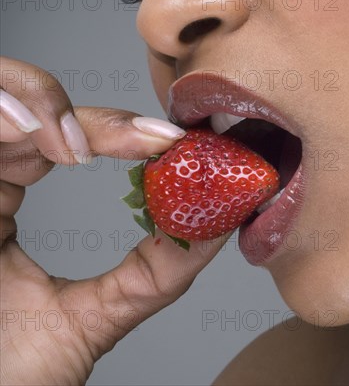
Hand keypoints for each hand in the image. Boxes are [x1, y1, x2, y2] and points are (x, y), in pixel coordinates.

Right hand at [0, 57, 227, 384]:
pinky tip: (51, 142)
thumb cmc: (17, 370)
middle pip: (39, 113)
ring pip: (2, 95)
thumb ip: (158, 270)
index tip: (176, 144)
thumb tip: (221, 224)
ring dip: (49, 103)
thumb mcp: (101, 312)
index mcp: (7, 200)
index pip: (66, 140)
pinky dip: (6, 108)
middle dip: (103, 120)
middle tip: (159, 141)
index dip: (122, 132)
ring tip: (87, 148)